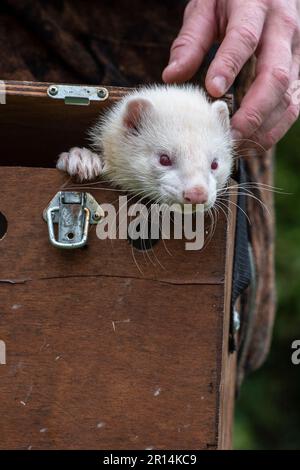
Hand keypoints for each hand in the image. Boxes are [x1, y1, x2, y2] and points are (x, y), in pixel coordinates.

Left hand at [162, 0, 299, 148]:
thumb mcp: (205, 8)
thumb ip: (190, 41)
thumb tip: (171, 77)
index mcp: (255, 6)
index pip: (244, 38)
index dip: (229, 66)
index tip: (212, 90)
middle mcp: (283, 28)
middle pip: (274, 75)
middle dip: (253, 111)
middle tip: (229, 135)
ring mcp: (295, 52)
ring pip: (289, 95)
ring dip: (266, 126)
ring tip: (240, 144)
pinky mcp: (299, 70)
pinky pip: (294, 104)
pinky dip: (275, 127)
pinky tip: (255, 141)